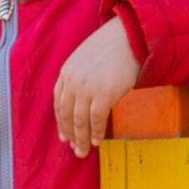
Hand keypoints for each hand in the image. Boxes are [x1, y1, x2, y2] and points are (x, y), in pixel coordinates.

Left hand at [53, 18, 140, 158]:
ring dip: (81, 139)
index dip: (61, 121)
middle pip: (67, 115)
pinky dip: (96, 133)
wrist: (130, 37)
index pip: (59, 103)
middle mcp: (72, 82)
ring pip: (79, 121)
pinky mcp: (103, 95)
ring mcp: (87, 89)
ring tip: (83, 151)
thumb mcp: (86, 58)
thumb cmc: (113, 45)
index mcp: (66, 73)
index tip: (65, 134)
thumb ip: (80, 75)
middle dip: (70, 134)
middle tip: (74, 148)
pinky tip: (98, 141)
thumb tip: (84, 94)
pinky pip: (96, 120)